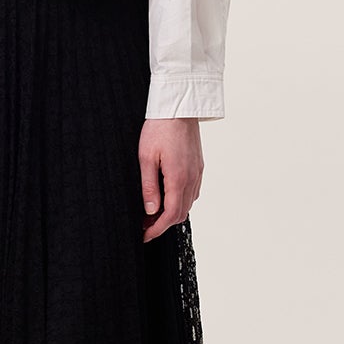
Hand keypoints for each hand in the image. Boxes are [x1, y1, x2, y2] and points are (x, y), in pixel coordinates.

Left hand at [138, 118, 202, 242]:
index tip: (144, 236)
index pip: (170, 215)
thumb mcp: (146, 157)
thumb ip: (149, 186)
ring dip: (172, 214)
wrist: (179, 106)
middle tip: (144, 227)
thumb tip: (150, 211)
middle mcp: (192, 178)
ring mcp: (197, 172)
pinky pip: (193, 192)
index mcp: (178, 178)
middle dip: (163, 225)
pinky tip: (167, 198)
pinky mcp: (198, 166)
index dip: (157, 229)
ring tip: (152, 215)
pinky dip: (181, 201)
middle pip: (181, 213)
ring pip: (188, 204)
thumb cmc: (159, 128)